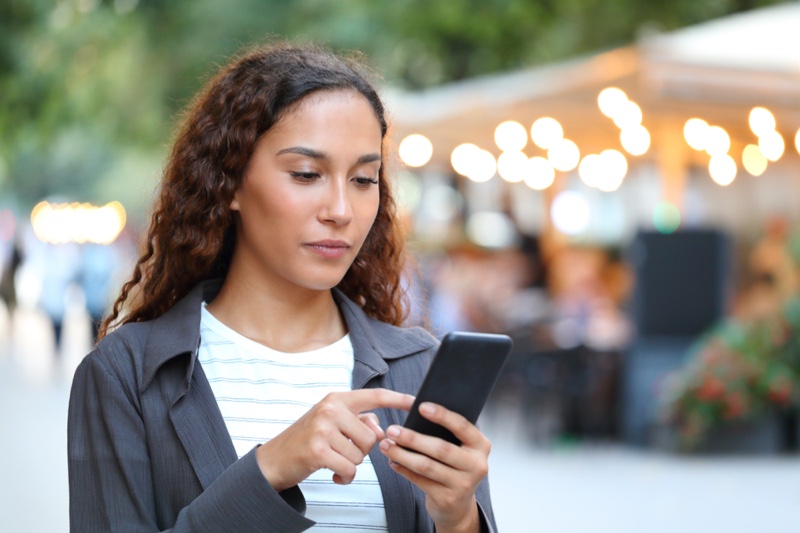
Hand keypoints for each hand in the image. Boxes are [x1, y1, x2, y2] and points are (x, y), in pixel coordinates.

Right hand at [256, 388, 413, 491]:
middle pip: (371, 436)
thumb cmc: (308, 440)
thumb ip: (358, 420)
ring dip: (352, 465)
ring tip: (335, 462)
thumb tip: (380, 430)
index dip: (397, 399)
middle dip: (362, 451)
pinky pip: (350, 469)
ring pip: (361, 455)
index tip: (415, 402)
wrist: (275, 459)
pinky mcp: (318, 450)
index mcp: (336, 399)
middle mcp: (330, 409)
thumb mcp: (332, 422)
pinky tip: (334, 475)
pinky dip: (346, 477)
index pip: (374, 396)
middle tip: (343, 452)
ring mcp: (322, 428)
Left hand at [378, 402, 489, 532]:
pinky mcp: (447, 499)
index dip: (442, 415)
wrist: (458, 505)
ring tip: (386, 446)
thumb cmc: (455, 467)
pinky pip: (420, 481)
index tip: (421, 406)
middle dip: (413, 438)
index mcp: (480, 445)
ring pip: (427, 466)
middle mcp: (476, 465)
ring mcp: (463, 484)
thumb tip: (416, 412)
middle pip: (441, 448)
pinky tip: (393, 462)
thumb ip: (446, 433)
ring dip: (402, 454)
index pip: (462, 426)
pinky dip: (403, 469)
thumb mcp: (459, 448)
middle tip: (392, 430)